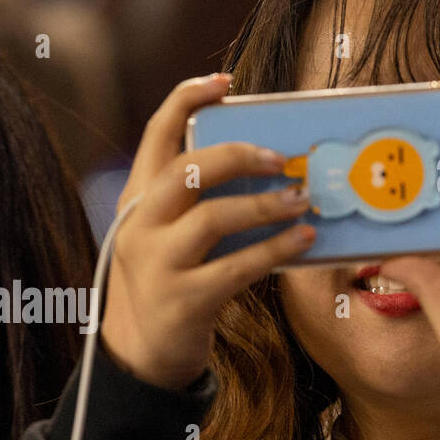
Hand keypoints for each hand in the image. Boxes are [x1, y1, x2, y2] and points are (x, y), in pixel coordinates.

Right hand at [101, 74, 315, 389]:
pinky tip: (303, 239)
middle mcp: (140, 227)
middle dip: (238, 155)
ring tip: (301, 200)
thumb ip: (195, 203)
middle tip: (281, 158)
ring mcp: (158, 265)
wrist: (140, 357)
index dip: (188, 99)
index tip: (225, 83)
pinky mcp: (184, 301)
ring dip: (265, 204)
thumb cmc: (167, 284)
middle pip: (187, 171)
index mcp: (136, 200)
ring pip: (213, 218)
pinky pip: (237, 267)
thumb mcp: (166, 236)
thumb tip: (267, 167)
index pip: (155, 134)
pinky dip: (276, 250)